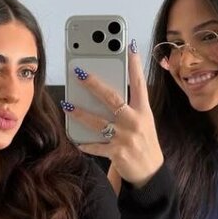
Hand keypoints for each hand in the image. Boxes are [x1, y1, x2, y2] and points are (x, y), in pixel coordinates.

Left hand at [63, 39, 163, 187]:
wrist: (150, 171)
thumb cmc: (144, 141)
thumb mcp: (143, 120)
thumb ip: (129, 106)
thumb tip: (107, 90)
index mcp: (144, 111)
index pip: (139, 83)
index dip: (135, 65)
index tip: (130, 47)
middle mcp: (135, 122)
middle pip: (113, 99)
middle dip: (94, 85)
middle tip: (79, 72)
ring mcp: (126, 138)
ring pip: (99, 122)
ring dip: (80, 113)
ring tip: (67, 104)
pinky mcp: (117, 153)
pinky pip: (95, 146)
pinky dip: (84, 143)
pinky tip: (75, 138)